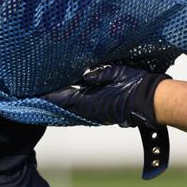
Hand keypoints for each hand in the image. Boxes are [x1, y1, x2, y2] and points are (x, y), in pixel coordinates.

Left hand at [43, 62, 169, 127]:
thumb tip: (83, 76)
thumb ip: (98, 74)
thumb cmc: (137, 86)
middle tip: (33, 94)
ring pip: (70, 109)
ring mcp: (95, 113)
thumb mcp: (116, 73)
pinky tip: (65, 99)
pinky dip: (69, 104)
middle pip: (62, 106)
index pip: (61, 99)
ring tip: (45, 96)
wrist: (154, 101)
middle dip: (48, 100)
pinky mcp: (101, 112)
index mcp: (90, 101)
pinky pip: (80, 109)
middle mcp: (90, 111)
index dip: (46, 96)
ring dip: (58, 103)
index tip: (32, 93)